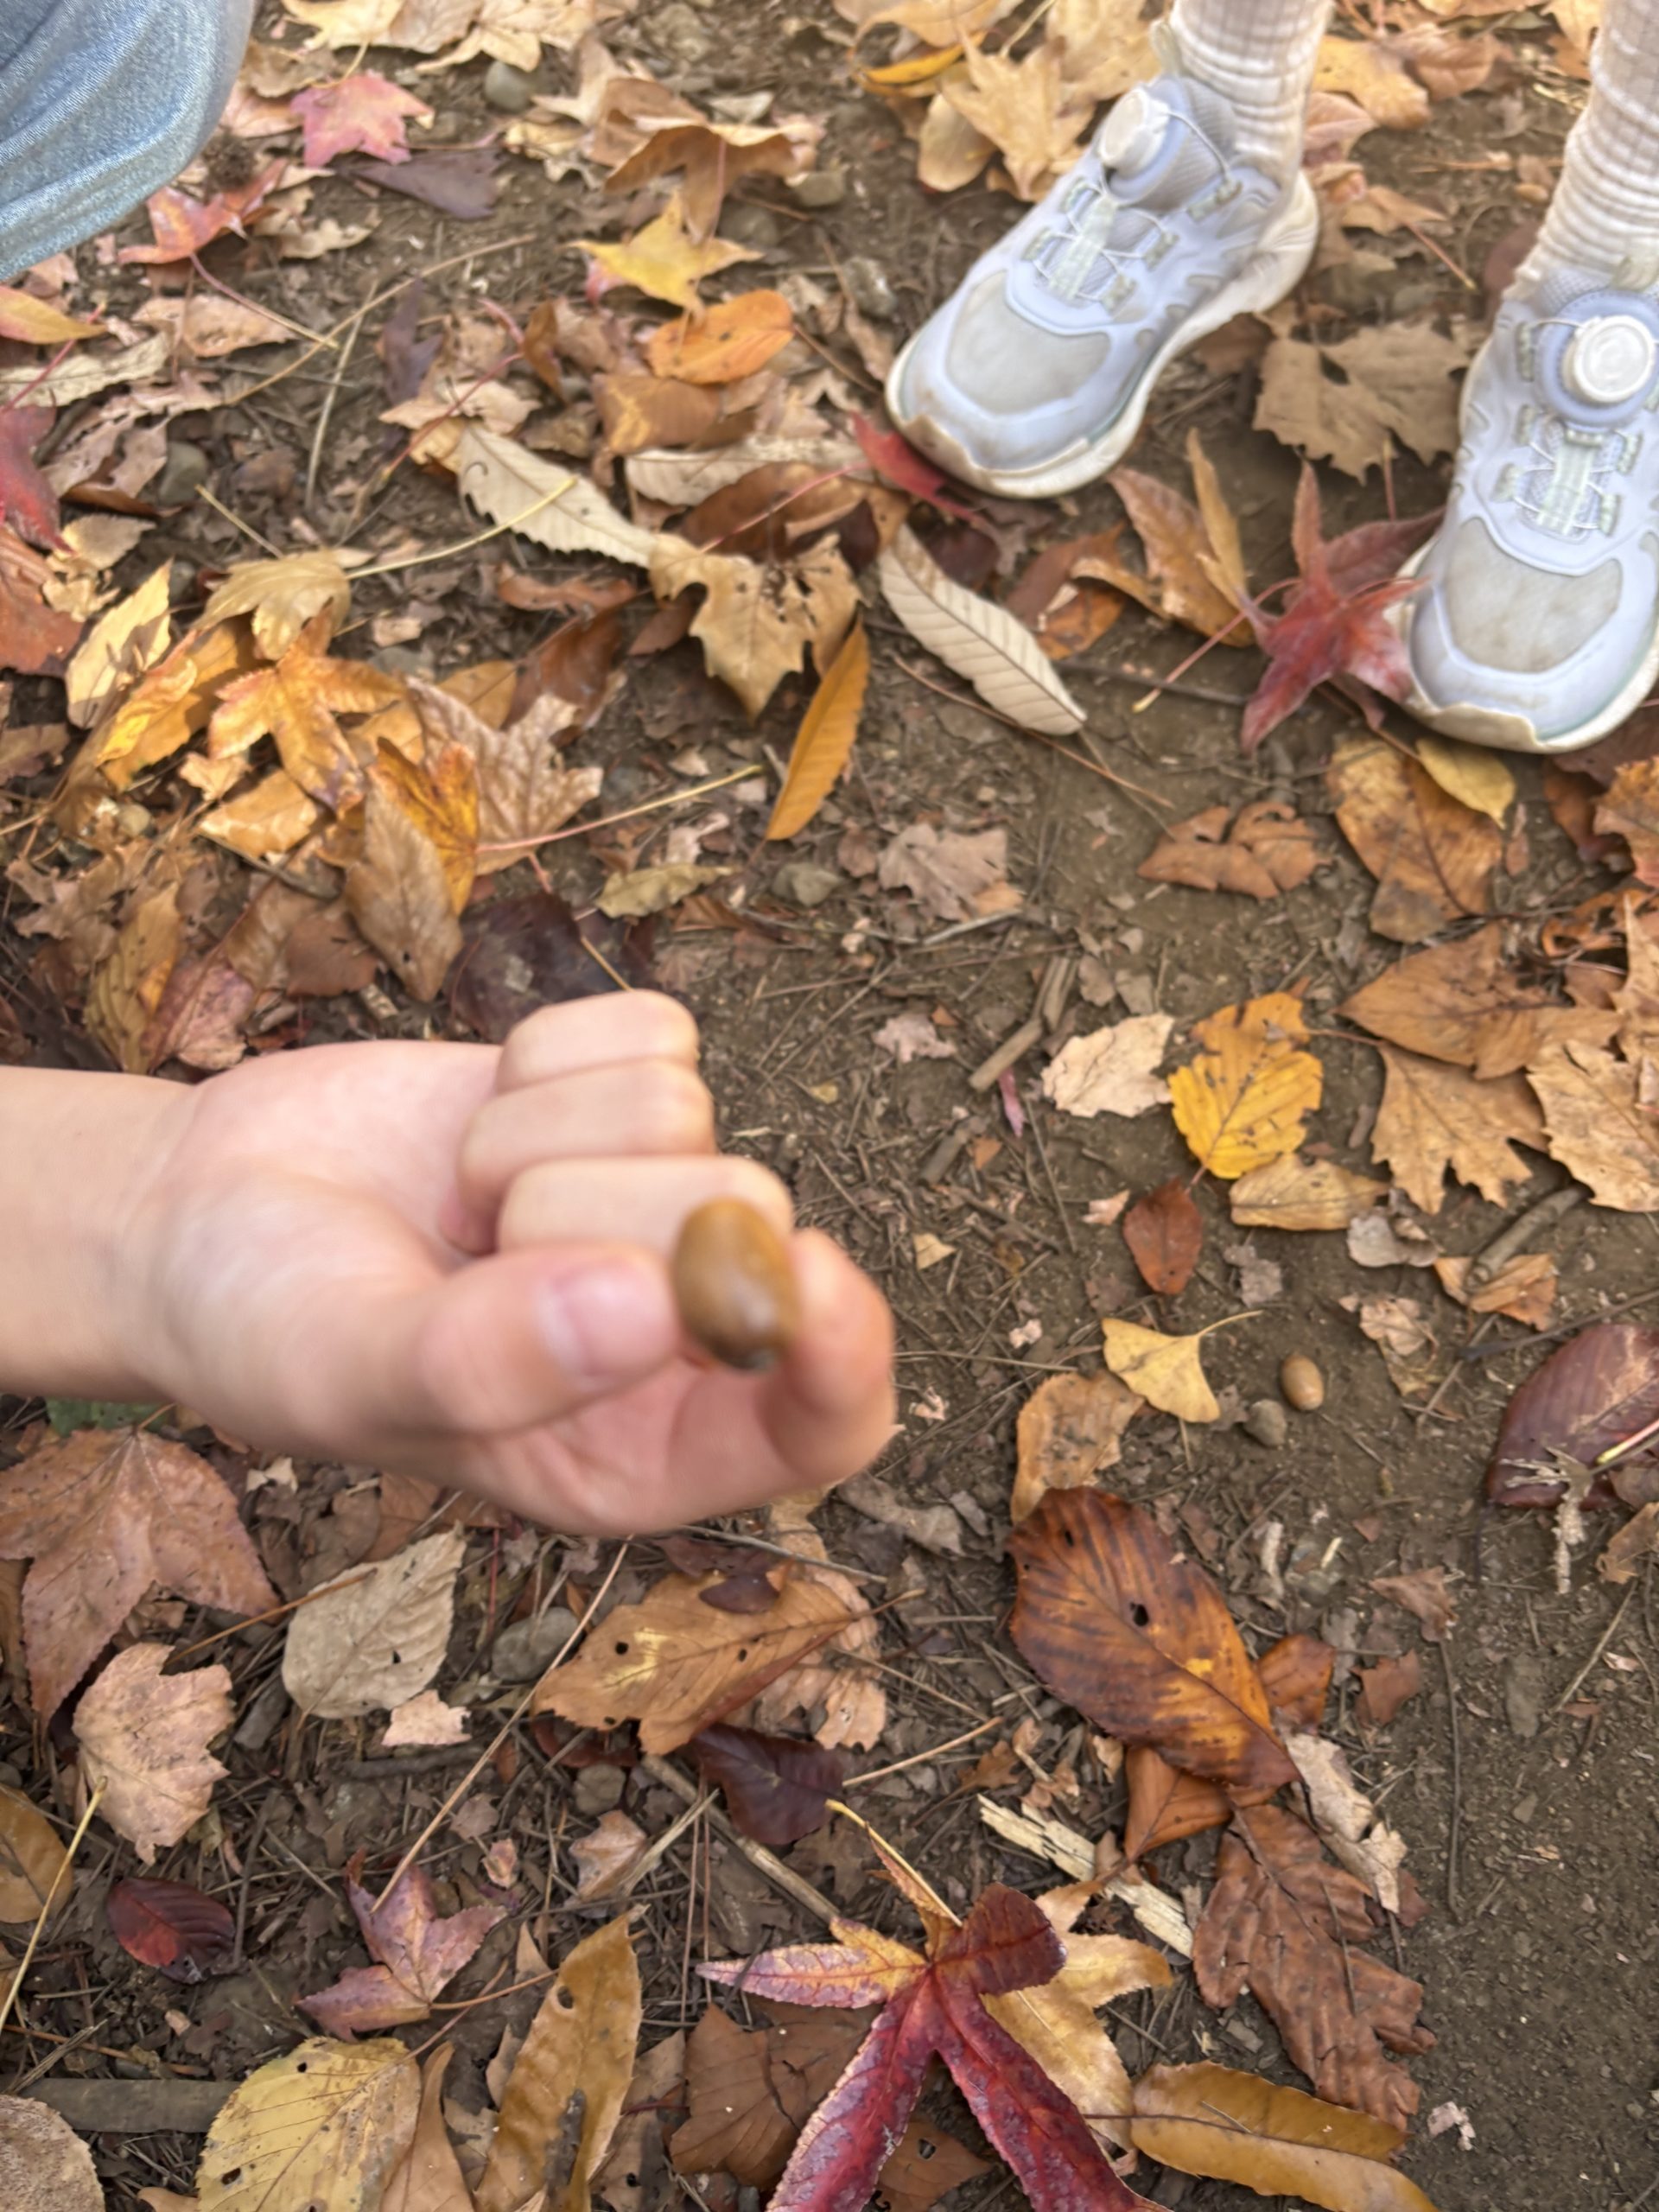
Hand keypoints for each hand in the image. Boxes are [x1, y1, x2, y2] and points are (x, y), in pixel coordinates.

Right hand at [124, 995, 894, 1532]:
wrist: (195, 1213)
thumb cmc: (268, 1329)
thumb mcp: (348, 1375)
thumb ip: (489, 1363)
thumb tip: (654, 1306)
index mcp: (640, 1451)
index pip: (820, 1426)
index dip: (845, 1352)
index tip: (804, 1271)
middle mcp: (676, 1333)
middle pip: (744, 1214)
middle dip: (591, 1203)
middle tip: (474, 1240)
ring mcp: (657, 1201)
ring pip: (684, 1108)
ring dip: (539, 1133)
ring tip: (462, 1202)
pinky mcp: (625, 1098)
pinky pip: (652, 1030)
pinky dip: (544, 1056)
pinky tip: (481, 1123)